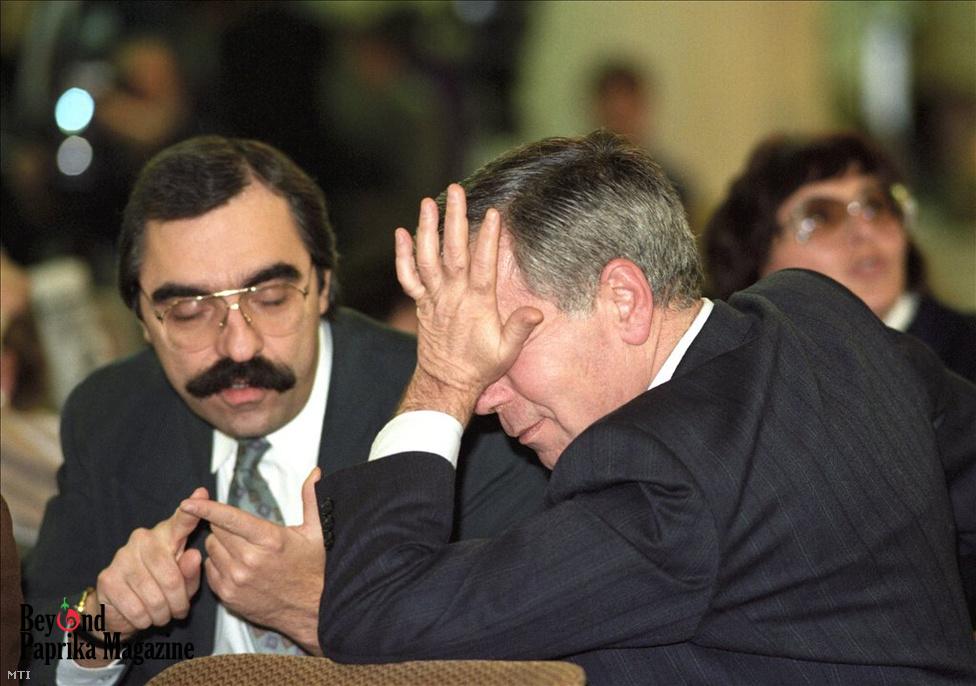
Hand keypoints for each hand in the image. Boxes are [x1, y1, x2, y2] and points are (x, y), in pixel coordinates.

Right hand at [95, 487, 206, 639]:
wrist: (120, 609)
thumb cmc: (161, 590)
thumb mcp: (185, 582)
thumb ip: (191, 570)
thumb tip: (194, 555)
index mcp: (166, 535)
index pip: (181, 521)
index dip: (192, 511)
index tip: (201, 494)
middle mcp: (143, 539)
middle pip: (171, 577)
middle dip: (179, 602)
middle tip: (179, 610)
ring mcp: (122, 557)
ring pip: (154, 597)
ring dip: (163, 614)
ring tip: (163, 614)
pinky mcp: (108, 578)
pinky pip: (136, 609)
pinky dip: (144, 620)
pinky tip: (144, 616)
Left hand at [179, 468, 324, 654]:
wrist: (312, 608)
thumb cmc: (313, 568)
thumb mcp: (318, 531)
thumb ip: (312, 498)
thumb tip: (316, 472)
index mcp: (269, 540)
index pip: (229, 518)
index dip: (206, 508)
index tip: (188, 502)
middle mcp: (249, 560)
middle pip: (216, 530)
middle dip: (225, 526)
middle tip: (245, 532)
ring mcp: (237, 580)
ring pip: (211, 549)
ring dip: (221, 544)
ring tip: (243, 549)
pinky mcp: (229, 595)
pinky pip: (209, 569)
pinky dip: (218, 563)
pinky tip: (236, 565)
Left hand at [394, 184, 542, 422]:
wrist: (446, 381)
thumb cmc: (480, 365)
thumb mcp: (507, 352)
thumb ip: (519, 329)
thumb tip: (536, 312)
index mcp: (477, 304)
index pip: (483, 264)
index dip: (488, 238)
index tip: (492, 213)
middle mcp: (453, 296)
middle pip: (453, 251)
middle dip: (455, 219)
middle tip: (455, 190)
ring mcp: (434, 298)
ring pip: (427, 258)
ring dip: (427, 229)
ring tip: (428, 202)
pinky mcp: (421, 303)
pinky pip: (408, 276)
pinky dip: (403, 255)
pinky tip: (402, 232)